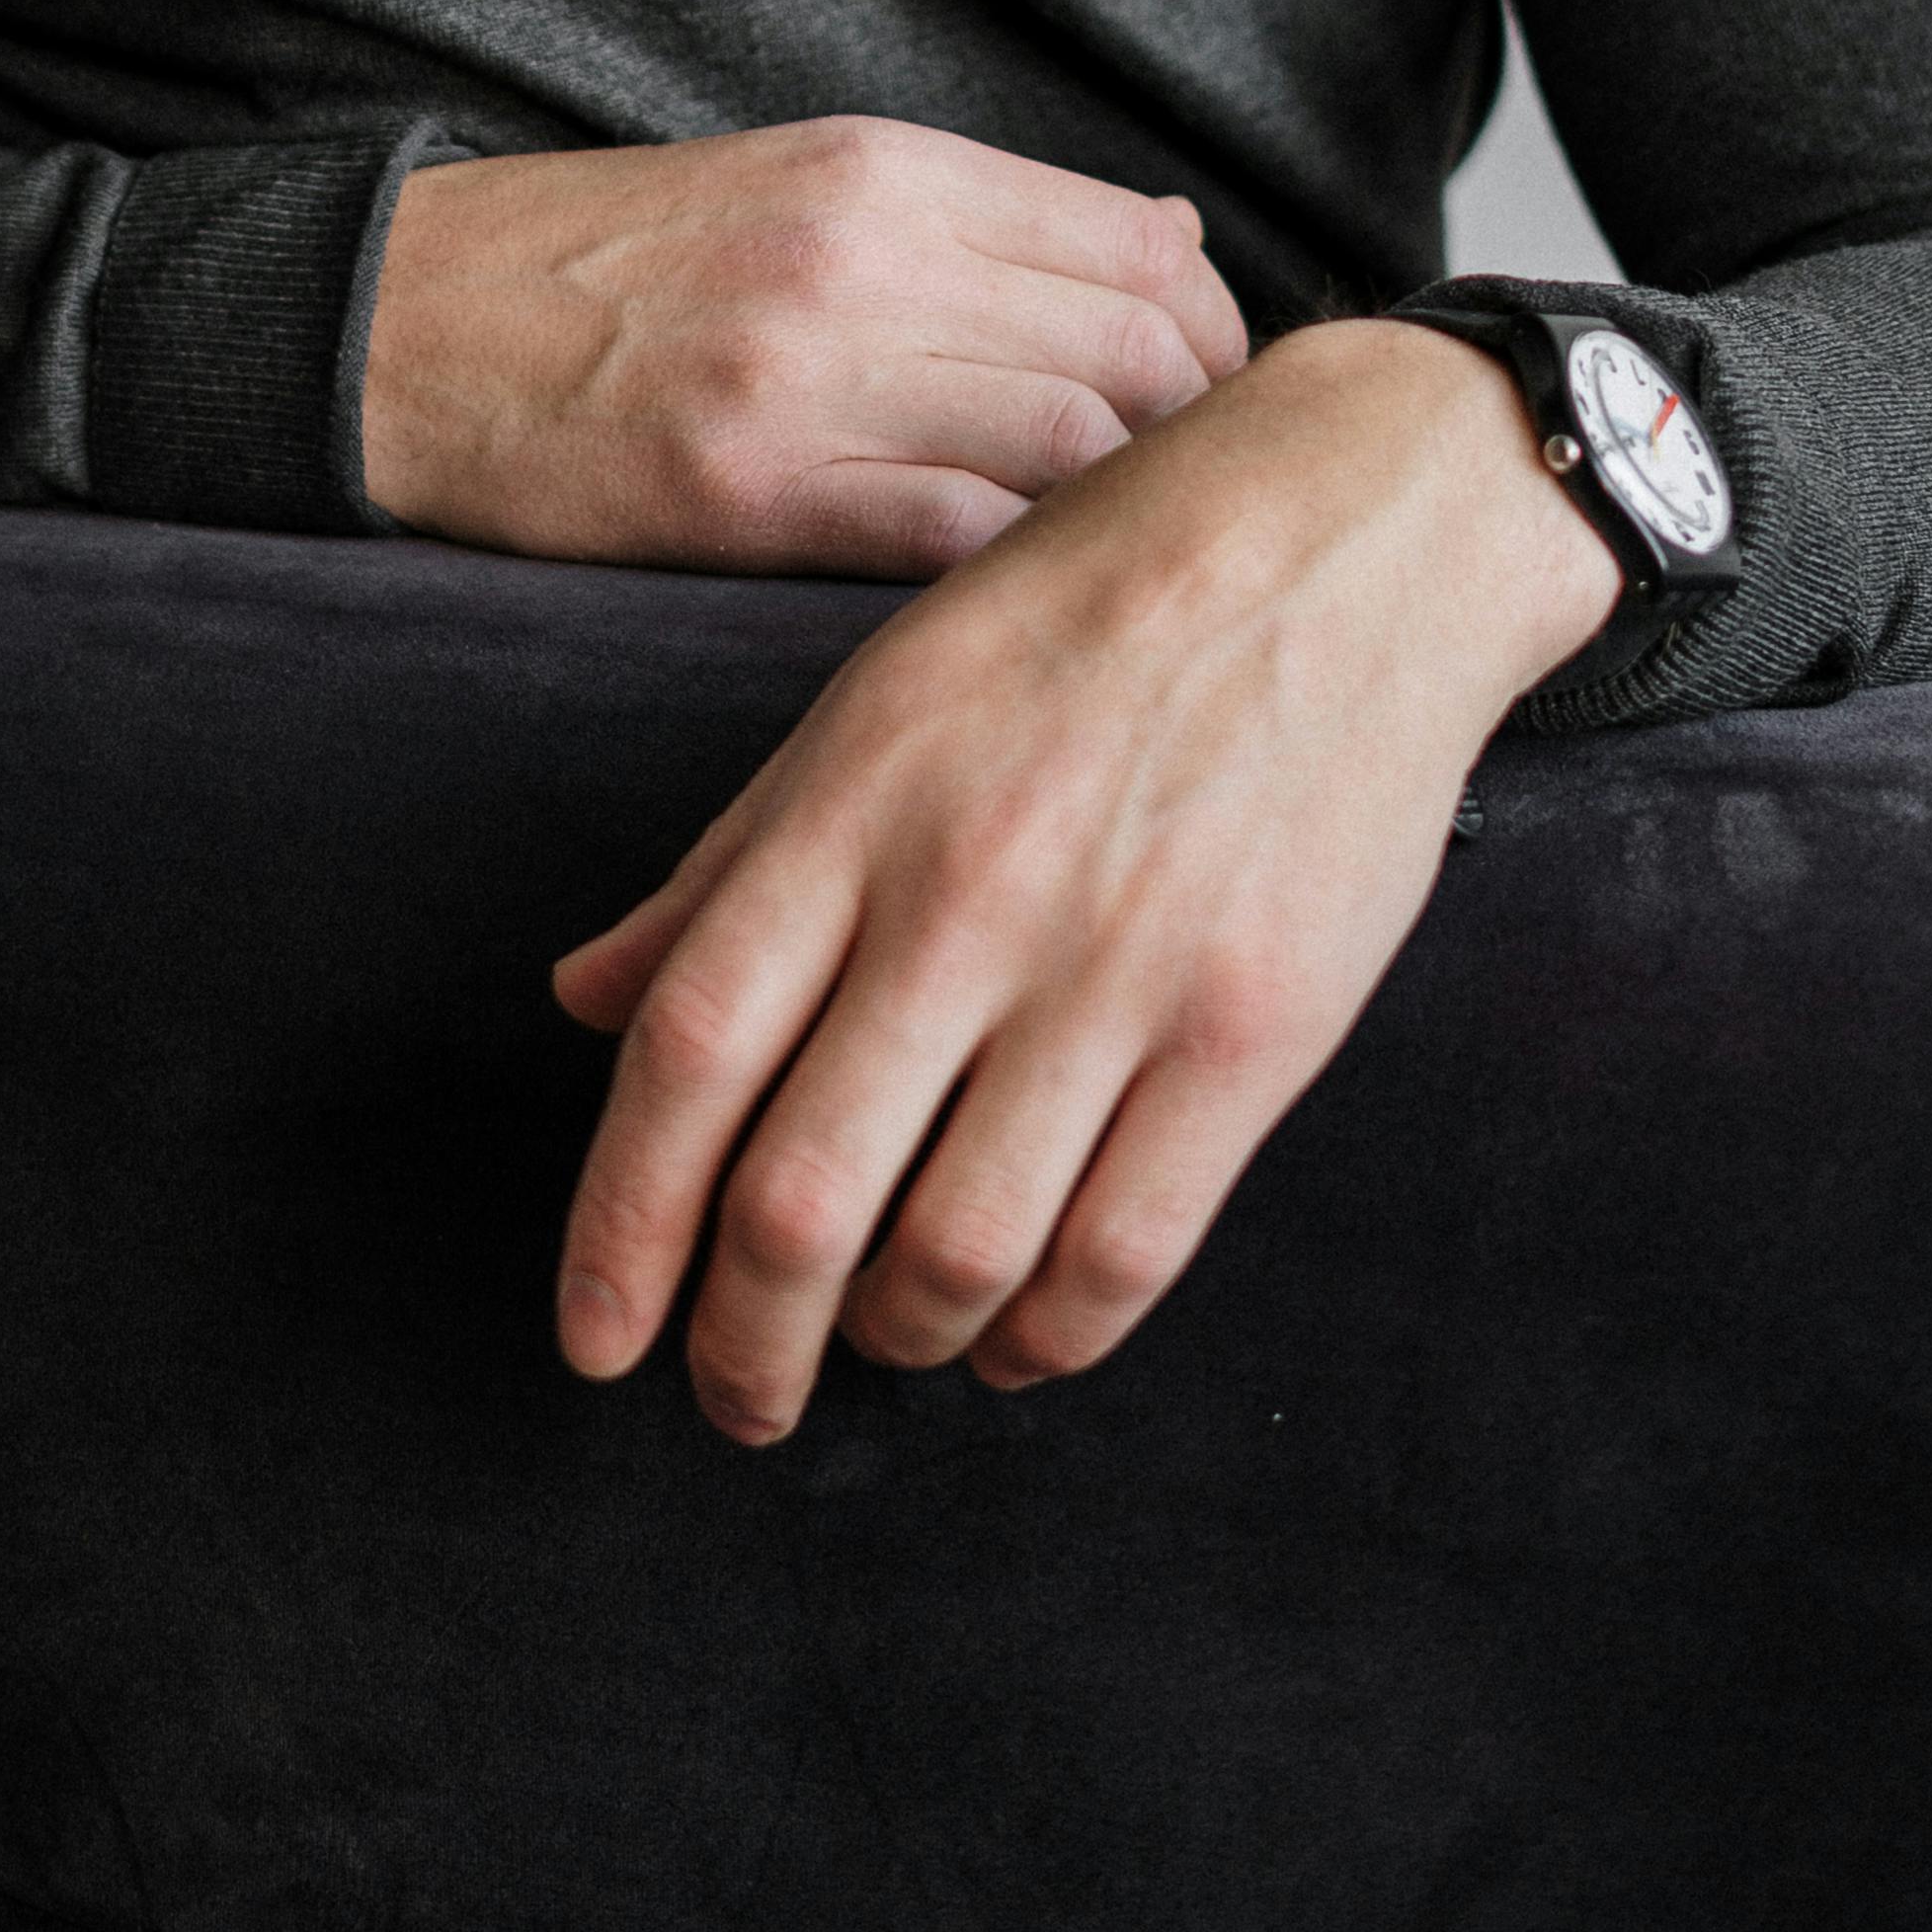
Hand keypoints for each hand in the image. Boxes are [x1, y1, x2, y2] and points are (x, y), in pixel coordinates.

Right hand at [358, 118, 1248, 572]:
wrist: (402, 321)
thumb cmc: (611, 263)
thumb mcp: (799, 180)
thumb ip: (979, 215)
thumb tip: (1171, 240)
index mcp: (881, 168)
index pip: (1141, 245)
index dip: (1220, 338)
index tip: (1223, 407)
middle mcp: (860, 252)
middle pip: (1131, 350)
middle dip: (1197, 443)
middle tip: (1194, 513)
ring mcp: (802, 372)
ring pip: (1064, 445)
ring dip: (1118, 519)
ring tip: (1117, 568)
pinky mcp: (740, 490)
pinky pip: (950, 537)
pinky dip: (1014, 571)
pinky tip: (1015, 603)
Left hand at [547, 317, 1622, 1438]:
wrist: (1347, 532)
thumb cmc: (1090, 601)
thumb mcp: (878, 695)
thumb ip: (730, 862)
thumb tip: (585, 1000)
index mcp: (855, 807)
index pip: (684, 1056)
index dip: (619, 1228)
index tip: (594, 1340)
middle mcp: (968, 899)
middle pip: (800, 1195)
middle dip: (741, 1343)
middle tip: (732, 1398)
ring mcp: (1118, 970)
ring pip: (956, 1251)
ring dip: (892, 1343)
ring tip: (878, 1347)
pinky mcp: (1255, 1029)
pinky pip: (1123, 1250)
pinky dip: (1047, 1338)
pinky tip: (1013, 1341)